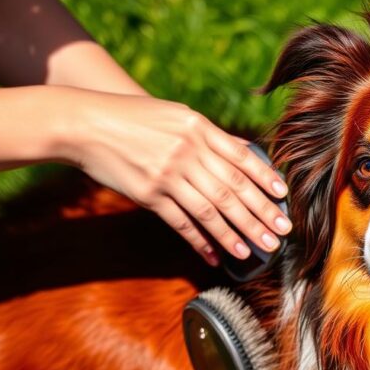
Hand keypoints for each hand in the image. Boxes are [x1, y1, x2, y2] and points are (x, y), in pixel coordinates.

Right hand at [54, 87, 290, 264]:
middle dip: (260, 214)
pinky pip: (181, 222)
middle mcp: (186, 150)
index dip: (265, 179)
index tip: (283, 197)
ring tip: (254, 250)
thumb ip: (211, 135)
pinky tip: (215, 254)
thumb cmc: (134, 118)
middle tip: (280, 234)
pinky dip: (201, 240)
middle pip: (232, 189)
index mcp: (198, 127)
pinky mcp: (148, 195)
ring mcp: (167, 174)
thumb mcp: (176, 116)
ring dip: (235, 233)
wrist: (85, 124)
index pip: (241, 157)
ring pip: (211, 210)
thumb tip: (246, 152)